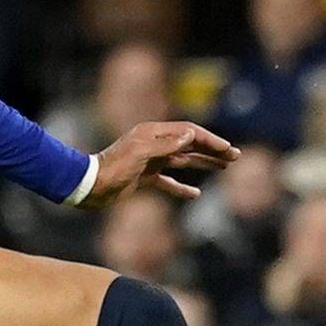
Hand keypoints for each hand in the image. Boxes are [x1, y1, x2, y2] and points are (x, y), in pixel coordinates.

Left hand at [78, 121, 237, 208]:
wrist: (90, 187)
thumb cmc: (113, 168)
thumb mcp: (140, 154)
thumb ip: (166, 146)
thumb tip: (191, 135)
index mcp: (153, 134)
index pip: (188, 132)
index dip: (209, 139)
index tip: (227, 148)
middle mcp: (154, 145)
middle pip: (189, 144)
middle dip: (212, 149)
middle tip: (234, 156)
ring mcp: (150, 162)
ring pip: (183, 161)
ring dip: (203, 163)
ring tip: (224, 166)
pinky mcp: (145, 179)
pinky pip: (168, 182)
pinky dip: (182, 187)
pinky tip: (196, 193)